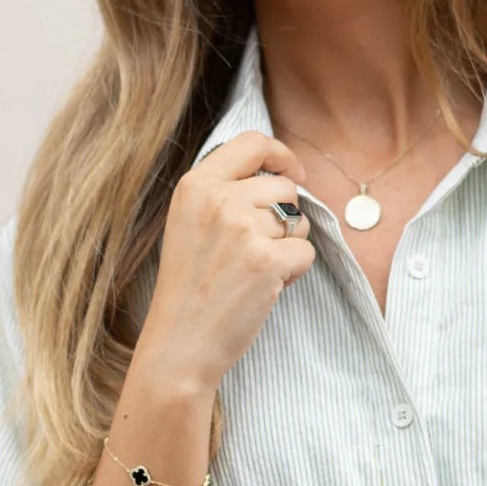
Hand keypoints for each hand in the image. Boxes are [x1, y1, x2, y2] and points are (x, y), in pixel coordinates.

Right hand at [142, 131, 314, 389]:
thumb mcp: (189, 223)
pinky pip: (306, 253)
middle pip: (284, 188)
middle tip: (257, 251)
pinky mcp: (267, 261)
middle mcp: (218, 199)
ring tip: (255, 271)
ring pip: (299, 221)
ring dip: (289, 246)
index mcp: (195, 185)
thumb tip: (282, 175)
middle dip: (284, 218)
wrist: (180, 343)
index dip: (281, 155)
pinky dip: (294, 273)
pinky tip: (264, 288)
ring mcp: (243, 229)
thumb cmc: (188, 287)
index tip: (293, 174)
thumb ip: (224, 192)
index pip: (252, 143)